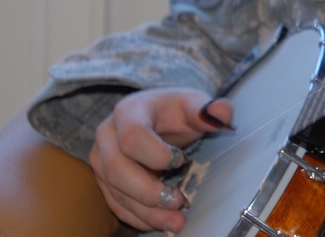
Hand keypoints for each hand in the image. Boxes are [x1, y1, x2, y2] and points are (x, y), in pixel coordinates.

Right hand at [89, 88, 233, 232]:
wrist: (157, 116)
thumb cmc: (174, 110)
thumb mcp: (193, 104)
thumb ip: (207, 109)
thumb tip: (222, 113)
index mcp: (128, 112)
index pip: (133, 138)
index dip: (157, 155)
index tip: (182, 160)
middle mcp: (108, 135)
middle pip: (117, 170)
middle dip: (149, 192)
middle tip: (179, 203)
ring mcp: (102, 159)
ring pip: (115, 192)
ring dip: (146, 212)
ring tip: (176, 221)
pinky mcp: (104, 180)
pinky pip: (115, 204)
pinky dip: (138, 217)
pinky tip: (160, 222)